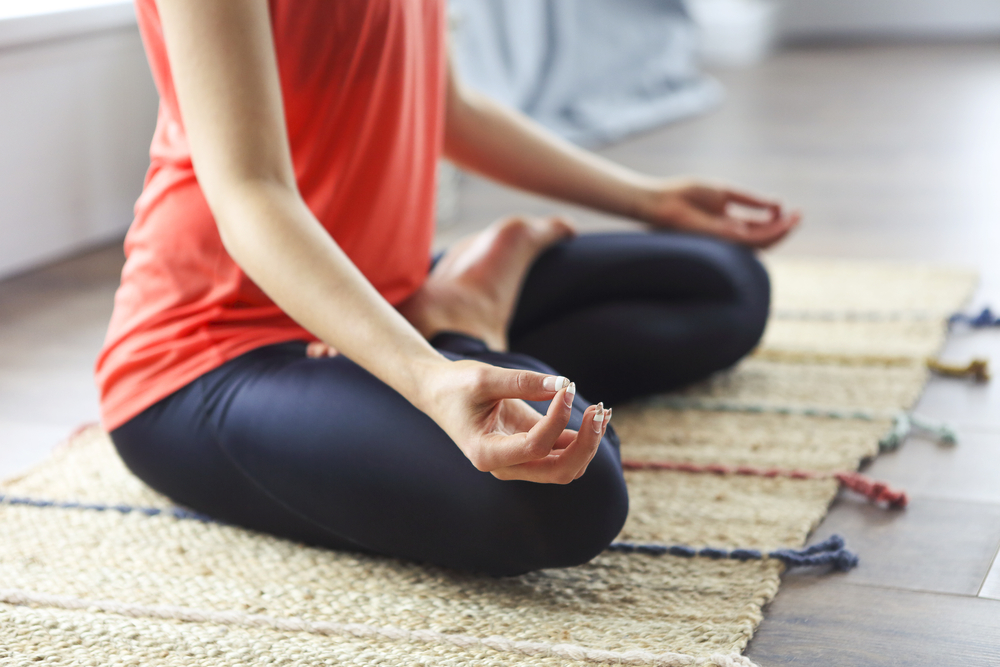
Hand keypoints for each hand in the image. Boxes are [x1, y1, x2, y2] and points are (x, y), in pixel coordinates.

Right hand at [418, 360, 609, 483]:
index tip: (566, 388)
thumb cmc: (456, 385)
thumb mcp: (485, 377)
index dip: (558, 418)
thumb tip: (563, 385)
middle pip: (560, 471)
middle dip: (585, 444)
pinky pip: (562, 452)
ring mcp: (519, 461)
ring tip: (602, 410)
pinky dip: (581, 437)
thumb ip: (523, 382)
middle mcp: (505, 466)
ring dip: (587, 443)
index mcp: (487, 453)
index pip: (536, 446)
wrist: (439, 391)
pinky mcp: (529, 448)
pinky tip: (594, 414)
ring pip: (566, 467)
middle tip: (600, 410)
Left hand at [639, 179, 800, 248]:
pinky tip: (782, 221)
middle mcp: (729, 234)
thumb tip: (777, 204)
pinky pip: (753, 240)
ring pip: (761, 243)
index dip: (775, 219)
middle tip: (799, 216)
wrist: (665, 201)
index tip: (785, 206)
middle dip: (783, 228)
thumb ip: (751, 200)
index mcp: (728, 222)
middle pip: (763, 237)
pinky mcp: (724, 239)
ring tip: (796, 218)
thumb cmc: (687, 195)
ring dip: (781, 232)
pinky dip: (770, 232)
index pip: (757, 227)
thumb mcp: (726, 193)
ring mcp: (727, 239)